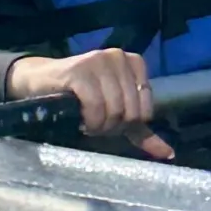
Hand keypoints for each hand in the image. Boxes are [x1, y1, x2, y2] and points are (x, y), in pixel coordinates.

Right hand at [6, 48, 174, 159]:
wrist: (41, 83)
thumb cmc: (82, 98)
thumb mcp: (115, 112)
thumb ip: (141, 131)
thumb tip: (168, 154)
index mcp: (133, 63)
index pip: (145, 110)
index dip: (126, 124)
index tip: (108, 121)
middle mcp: (118, 56)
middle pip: (130, 110)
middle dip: (112, 126)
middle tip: (95, 124)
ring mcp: (98, 60)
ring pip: (115, 109)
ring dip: (99, 125)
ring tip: (87, 121)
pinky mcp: (79, 70)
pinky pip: (95, 105)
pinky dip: (89, 119)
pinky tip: (79, 118)